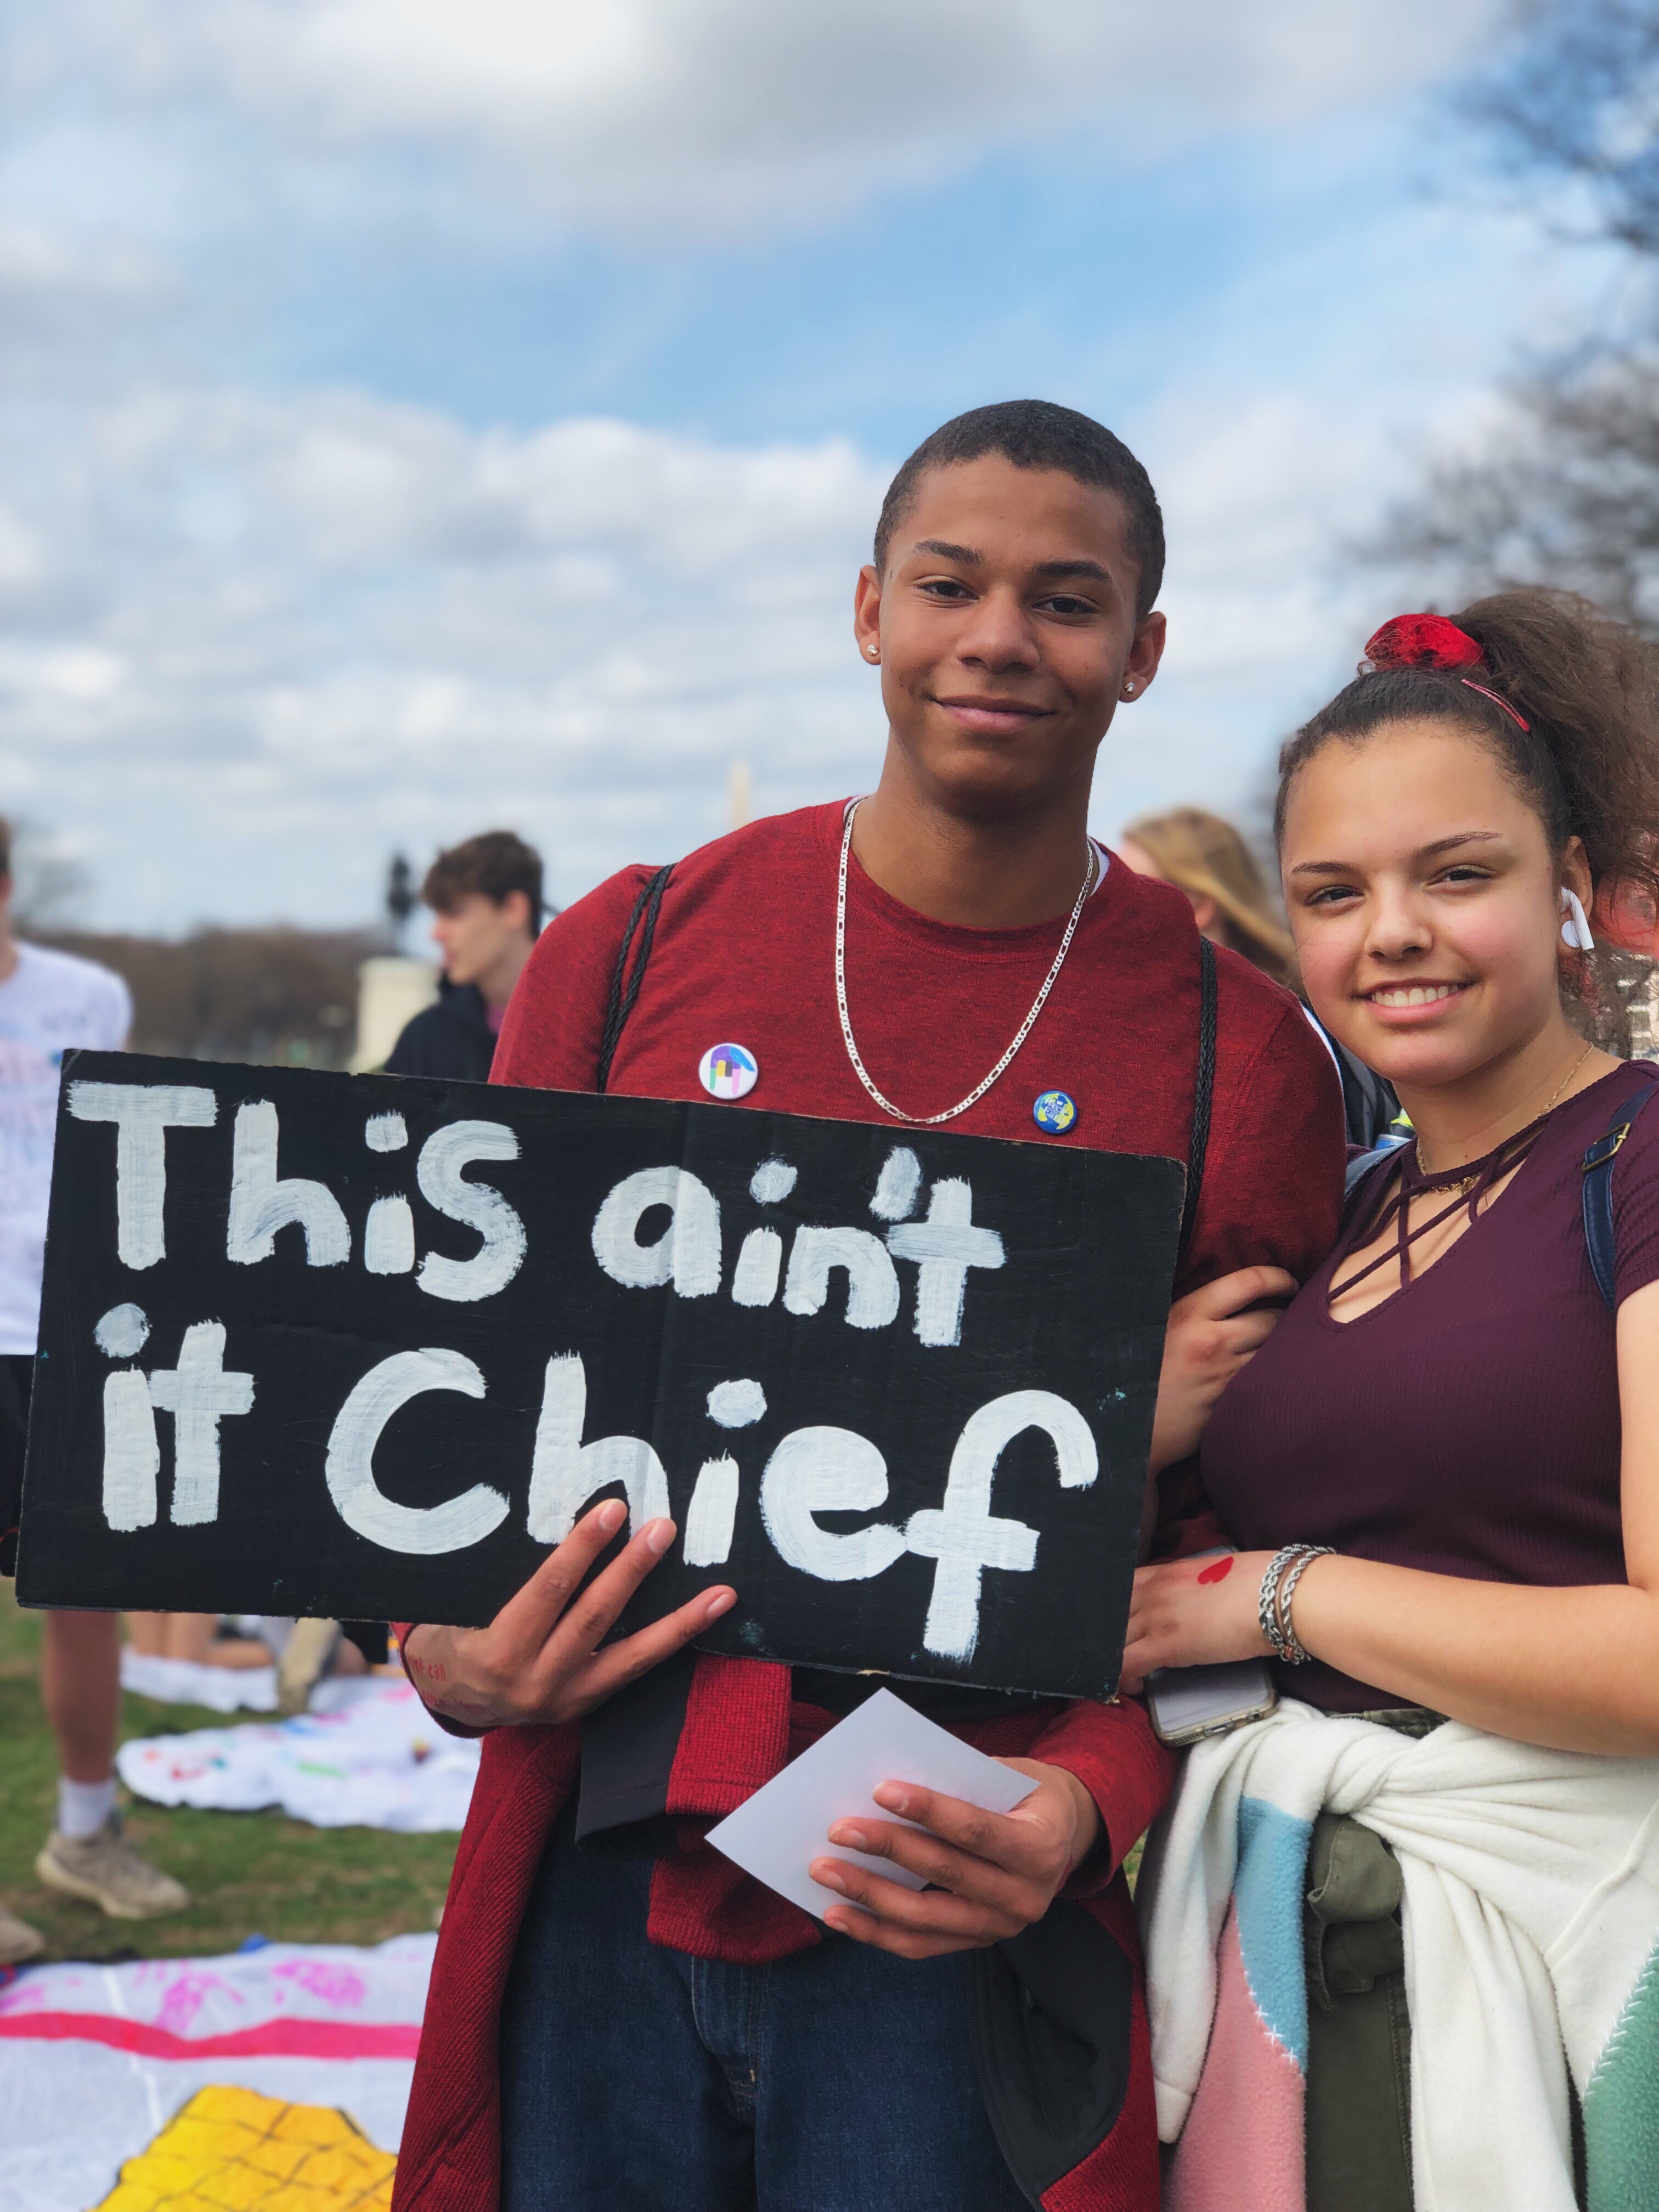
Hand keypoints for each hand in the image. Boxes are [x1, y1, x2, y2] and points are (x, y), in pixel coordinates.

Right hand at [402, 1500, 734, 1729]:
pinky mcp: (588, 1705)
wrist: (453, 1699)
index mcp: (498, 1651)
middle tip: (664, 1528)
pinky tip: (706, 1618)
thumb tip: (545, 1512)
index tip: (612, 1509)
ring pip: (631, 1655)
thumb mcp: (459, 1605)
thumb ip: (500, 1575)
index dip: (582, 1549)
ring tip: (721, 1593)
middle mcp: (536, 1680)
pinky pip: (635, 1670)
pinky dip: (672, 1643)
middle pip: (594, 1618)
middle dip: (632, 1571)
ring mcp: (567, 1699)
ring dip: (679, 1621)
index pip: (549, 1591)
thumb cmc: (455, 1632)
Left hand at [806, 1757, 1099, 1958]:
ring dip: (869, 1896)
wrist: (1064, 1836)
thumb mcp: (1008, 1776)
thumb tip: (888, 1785)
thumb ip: (960, 1781)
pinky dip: (876, 1931)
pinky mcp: (976, 1943)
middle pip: (944, 1873)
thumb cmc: (1026, 1794)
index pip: (974, 1829)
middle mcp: (1024, 1897)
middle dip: (886, 1849)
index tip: (879, 1790)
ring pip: (925, 1918)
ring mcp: (1000, 1928)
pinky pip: (920, 1944)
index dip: (927, 1809)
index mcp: (1039, 1847)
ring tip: (826, 1873)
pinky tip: (840, 1915)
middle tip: (838, 1829)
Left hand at [1120, 1549, 1275, 1692]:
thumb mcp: (1217, 1574)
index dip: (1116, 1609)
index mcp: (1168, 1571)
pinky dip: (1121, 1678)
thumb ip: (1197, 1584)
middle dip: (1109, 1635)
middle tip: (1116, 1655)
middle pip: (1111, 1613)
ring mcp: (1156, 1615)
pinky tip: (1131, 1688)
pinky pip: (1125, 1662)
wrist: (1277, 1596)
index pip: (1123, 1586)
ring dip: (1113, 1658)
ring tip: (1123, 1675)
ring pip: (1112, 1638)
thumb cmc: (1262, 1585)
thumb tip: (1200, 1598)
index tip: (1120, 1627)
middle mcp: (1154, 1590)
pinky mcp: (1165, 1643)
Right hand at [1148, 1267, 1294, 1475]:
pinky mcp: (1232, 1406)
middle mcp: (1214, 1343)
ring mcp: (1226, 1378)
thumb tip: (1227, 1293)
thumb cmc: (1133, 1369)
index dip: (1279, 1277)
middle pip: (1274, 1319)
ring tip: (1282, 1344)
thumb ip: (1190, 1308)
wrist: (1121, 1424)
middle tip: (1287, 1315)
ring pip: (1276, 1353)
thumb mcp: (1154, 1325)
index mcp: (1191, 1314)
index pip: (1251, 1282)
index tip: (1288, 1282)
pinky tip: (1269, 1374)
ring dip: (1283, 1347)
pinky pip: (1266, 1382)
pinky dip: (1273, 1374)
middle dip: (1286, 1315)